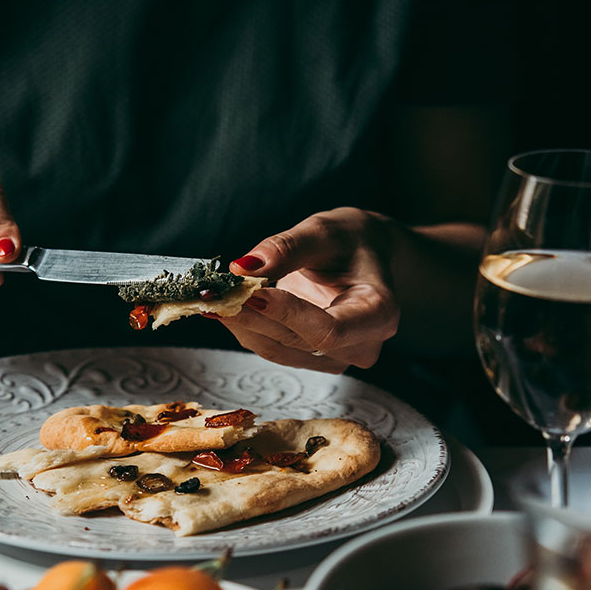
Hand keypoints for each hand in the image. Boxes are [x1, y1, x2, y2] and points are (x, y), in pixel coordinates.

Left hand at [218, 207, 400, 371]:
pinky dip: (246, 327)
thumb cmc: (352, 240)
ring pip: (279, 348)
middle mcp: (363, 345)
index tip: (252, 292)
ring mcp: (338, 358)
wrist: (362, 255)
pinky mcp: (313, 358)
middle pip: (297, 341)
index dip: (288, 315)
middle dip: (251, 315)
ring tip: (211, 297)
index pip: (329, 330)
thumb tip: (245, 266)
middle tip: (214, 292)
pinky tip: (225, 307)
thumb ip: (288, 248)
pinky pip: (273, 347)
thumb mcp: (324, 231)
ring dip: (241, 323)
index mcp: (379, 313)